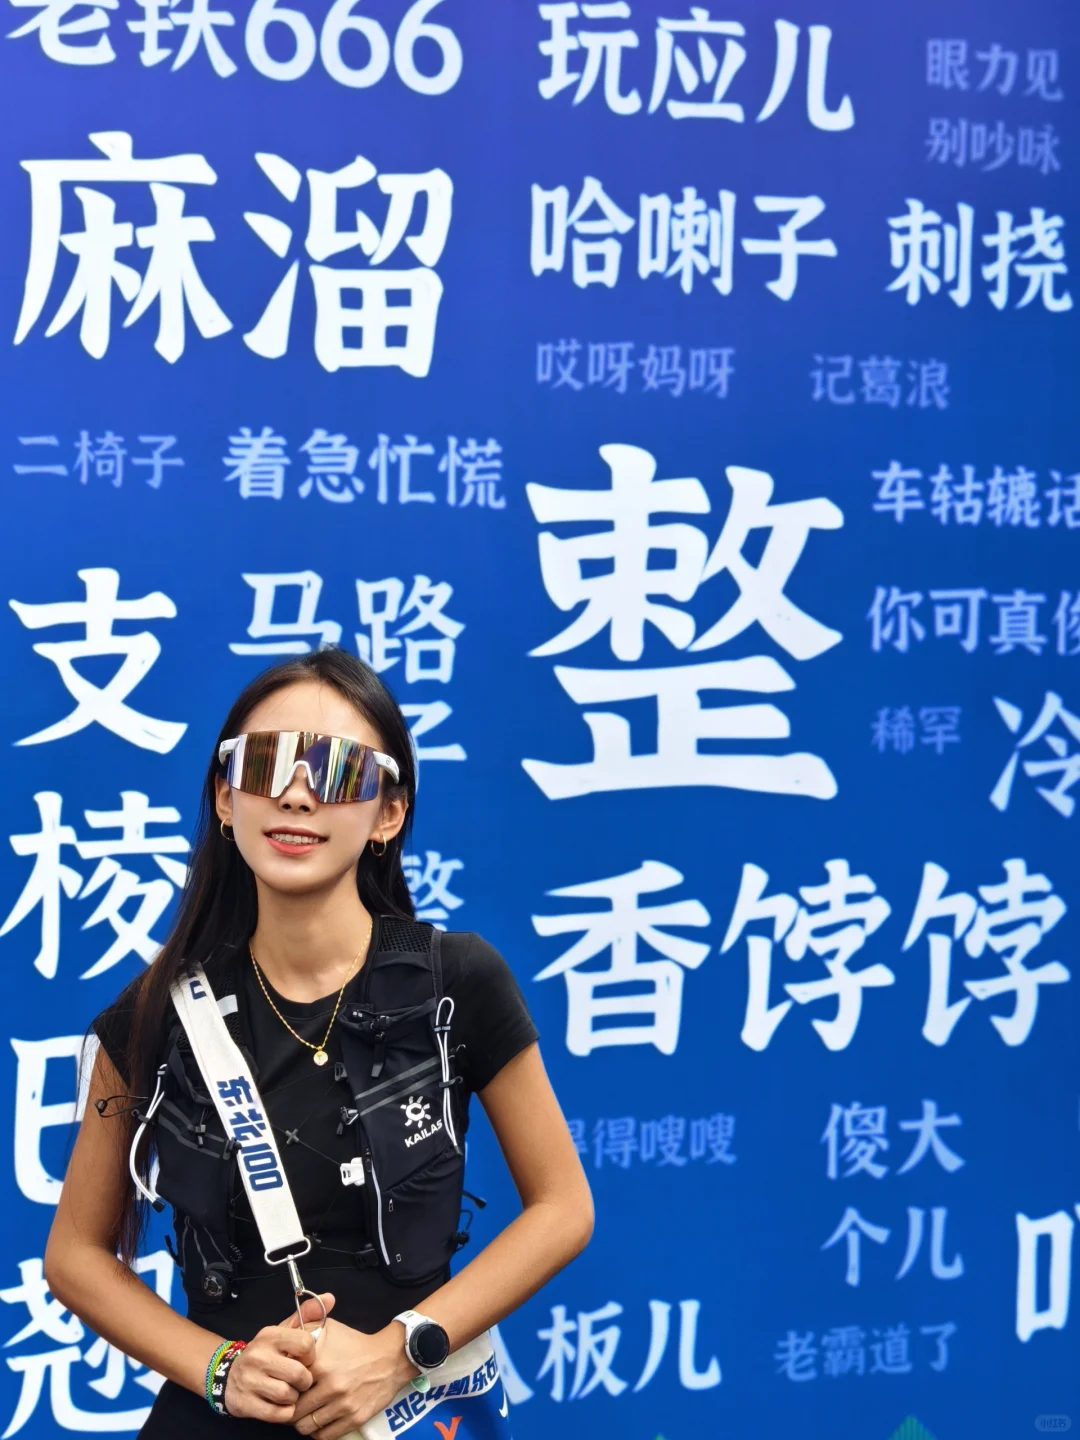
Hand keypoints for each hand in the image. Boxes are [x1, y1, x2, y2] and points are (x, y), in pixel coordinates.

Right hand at [221, 1293, 334, 1423]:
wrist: (230, 1376)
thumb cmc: (266, 1354)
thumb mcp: (283, 1331)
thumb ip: (306, 1315)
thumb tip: (330, 1298)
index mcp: (270, 1335)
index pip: (304, 1343)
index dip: (310, 1356)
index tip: (305, 1360)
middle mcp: (258, 1356)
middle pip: (298, 1374)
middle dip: (304, 1381)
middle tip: (300, 1381)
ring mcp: (249, 1380)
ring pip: (287, 1395)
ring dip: (293, 1398)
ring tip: (289, 1392)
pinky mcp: (245, 1403)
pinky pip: (277, 1414)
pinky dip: (285, 1413)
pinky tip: (281, 1405)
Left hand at [291, 1318, 417, 1439]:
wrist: (390, 1357)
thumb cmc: (355, 1344)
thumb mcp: (329, 1329)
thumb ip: (304, 1331)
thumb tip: (284, 1347)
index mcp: (320, 1364)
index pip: (288, 1388)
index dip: (284, 1390)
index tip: (285, 1390)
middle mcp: (331, 1386)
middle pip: (295, 1413)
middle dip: (291, 1411)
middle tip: (294, 1406)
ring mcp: (343, 1405)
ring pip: (308, 1428)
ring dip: (304, 1423)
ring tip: (307, 1414)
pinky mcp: (354, 1418)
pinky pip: (325, 1436)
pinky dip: (319, 1433)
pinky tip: (321, 1421)